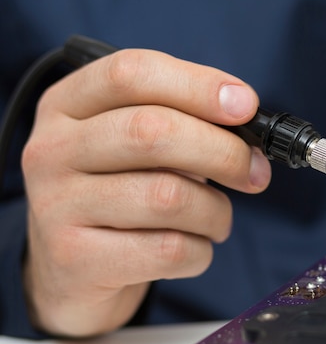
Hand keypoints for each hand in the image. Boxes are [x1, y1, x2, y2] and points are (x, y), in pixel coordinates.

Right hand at [21, 49, 271, 336]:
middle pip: (153, 132)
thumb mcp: (136, 148)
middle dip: (223, 151)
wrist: (72, 270)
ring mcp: (55, 205)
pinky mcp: (73, 258)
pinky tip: (194, 248)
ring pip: (167, 196)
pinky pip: (168, 250)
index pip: (132, 73)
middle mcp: (52, 148)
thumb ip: (182, 125)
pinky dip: (200, 250)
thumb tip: (247, 130)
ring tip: (217, 219)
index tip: (246, 105)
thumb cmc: (119, 195)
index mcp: (68, 104)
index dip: (199, 85)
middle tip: (255, 172)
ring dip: (215, 211)